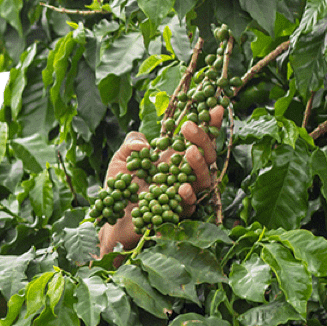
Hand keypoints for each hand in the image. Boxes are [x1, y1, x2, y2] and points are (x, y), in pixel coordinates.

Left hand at [98, 105, 224, 256]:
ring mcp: (182, 195)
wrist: (111, 218)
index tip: (216, 107)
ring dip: (198, 165)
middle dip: (202, 140)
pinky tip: (183, 187)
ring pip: (203, 180)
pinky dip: (187, 195)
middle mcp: (183, 174)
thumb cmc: (119, 186)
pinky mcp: (176, 214)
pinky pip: (188, 205)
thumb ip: (131, 143)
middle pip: (206, 156)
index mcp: (174, 158)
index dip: (209, 124)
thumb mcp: (121, 158)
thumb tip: (145, 144)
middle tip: (189, 126)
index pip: (196, 139)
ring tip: (190, 153)